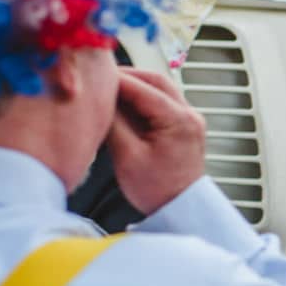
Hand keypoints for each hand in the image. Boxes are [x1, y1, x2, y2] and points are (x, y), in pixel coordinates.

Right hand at [107, 68, 206, 213]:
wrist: (180, 209)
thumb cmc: (157, 190)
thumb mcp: (127, 157)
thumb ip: (114, 123)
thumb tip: (102, 99)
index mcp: (179, 121)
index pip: (143, 88)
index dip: (116, 79)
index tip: (95, 75)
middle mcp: (190, 115)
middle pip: (155, 81)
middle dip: (127, 77)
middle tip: (101, 79)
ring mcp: (190, 119)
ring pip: (160, 89)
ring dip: (135, 86)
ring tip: (109, 92)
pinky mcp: (184, 126)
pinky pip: (163, 102)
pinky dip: (143, 99)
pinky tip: (123, 106)